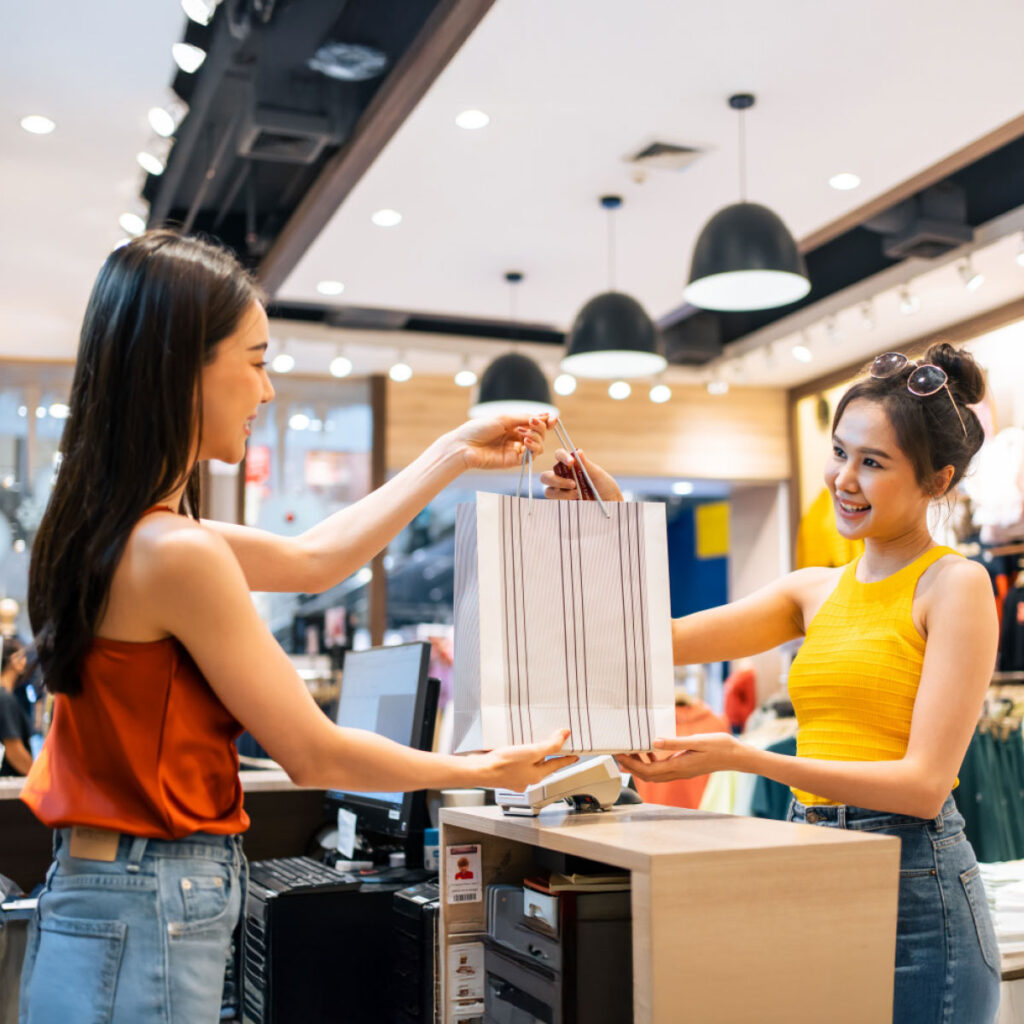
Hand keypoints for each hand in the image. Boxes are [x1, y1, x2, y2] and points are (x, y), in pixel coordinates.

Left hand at [449, 414, 553, 471]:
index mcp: (513, 426)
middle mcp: (516, 438)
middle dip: (540, 428)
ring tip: (526, 434)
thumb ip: (524, 418)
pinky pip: (530, 457)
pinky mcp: (513, 462)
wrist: (464, 445)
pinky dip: (532, 448)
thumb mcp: (503, 419)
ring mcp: (515, 451)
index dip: (546, 422)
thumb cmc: (479, 429)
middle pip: (540, 435)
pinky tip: (524, 442)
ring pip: (538, 447)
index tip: (553, 419)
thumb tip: (545, 415)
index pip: (535, 424)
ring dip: (537, 438)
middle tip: (532, 423)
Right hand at [470, 728, 577, 791]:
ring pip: (529, 766)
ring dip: (533, 757)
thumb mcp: (531, 752)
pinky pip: (516, 765)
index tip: (575, 756)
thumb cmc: (503, 765)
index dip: (567, 758)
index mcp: (536, 775)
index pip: (557, 765)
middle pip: (544, 766)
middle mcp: (527, 779)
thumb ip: (549, 745)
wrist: (479, 771)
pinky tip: (514, 750)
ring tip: (535, 746)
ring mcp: (515, 778)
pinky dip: (519, 758)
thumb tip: (564, 736)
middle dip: (550, 757)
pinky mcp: (504, 774)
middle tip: (557, 748)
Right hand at [539, 448, 623, 501]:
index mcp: (570, 466)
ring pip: (548, 490)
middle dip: (557, 480)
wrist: (611, 504)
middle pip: (546, 476)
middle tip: (573, 483)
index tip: (571, 461)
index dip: (562, 456)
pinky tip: (576, 500)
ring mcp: (561, 492)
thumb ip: (586, 464)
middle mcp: (562, 477)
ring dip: (562, 492)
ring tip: (578, 494)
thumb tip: (578, 451)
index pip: (559, 455)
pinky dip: (564, 500)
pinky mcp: (563, 504)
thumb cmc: (605, 487)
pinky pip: (555, 502)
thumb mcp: (598, 475)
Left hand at [615, 733, 742, 781]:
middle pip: (648, 775)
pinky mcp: (684, 768)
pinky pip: (663, 769)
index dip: (631, 765)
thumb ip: (674, 742)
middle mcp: (678, 772)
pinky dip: (652, 762)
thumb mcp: (697, 741)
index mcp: (679, 766)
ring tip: (629, 751)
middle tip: (618, 754)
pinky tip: (650, 749)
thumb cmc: (719, 746)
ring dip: (640, 765)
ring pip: (655, 774)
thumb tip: (653, 742)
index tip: (619, 756)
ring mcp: (681, 772)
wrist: (736, 756)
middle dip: (631, 766)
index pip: (648, 770)